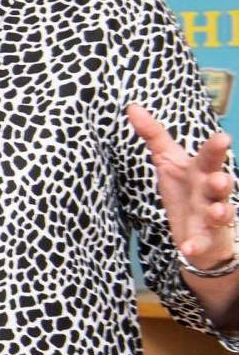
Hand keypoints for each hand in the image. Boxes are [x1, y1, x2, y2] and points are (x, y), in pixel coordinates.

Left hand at [127, 104, 236, 269]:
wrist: (200, 229)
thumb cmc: (186, 190)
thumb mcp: (168, 161)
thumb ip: (153, 135)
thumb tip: (131, 106)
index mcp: (202, 171)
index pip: (209, 156)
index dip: (215, 148)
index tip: (222, 137)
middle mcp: (211, 192)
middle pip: (221, 182)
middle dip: (222, 180)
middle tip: (219, 178)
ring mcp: (212, 216)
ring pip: (221, 212)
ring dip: (219, 211)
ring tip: (215, 211)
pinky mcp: (206, 239)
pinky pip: (202, 243)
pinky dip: (196, 245)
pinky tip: (188, 247)